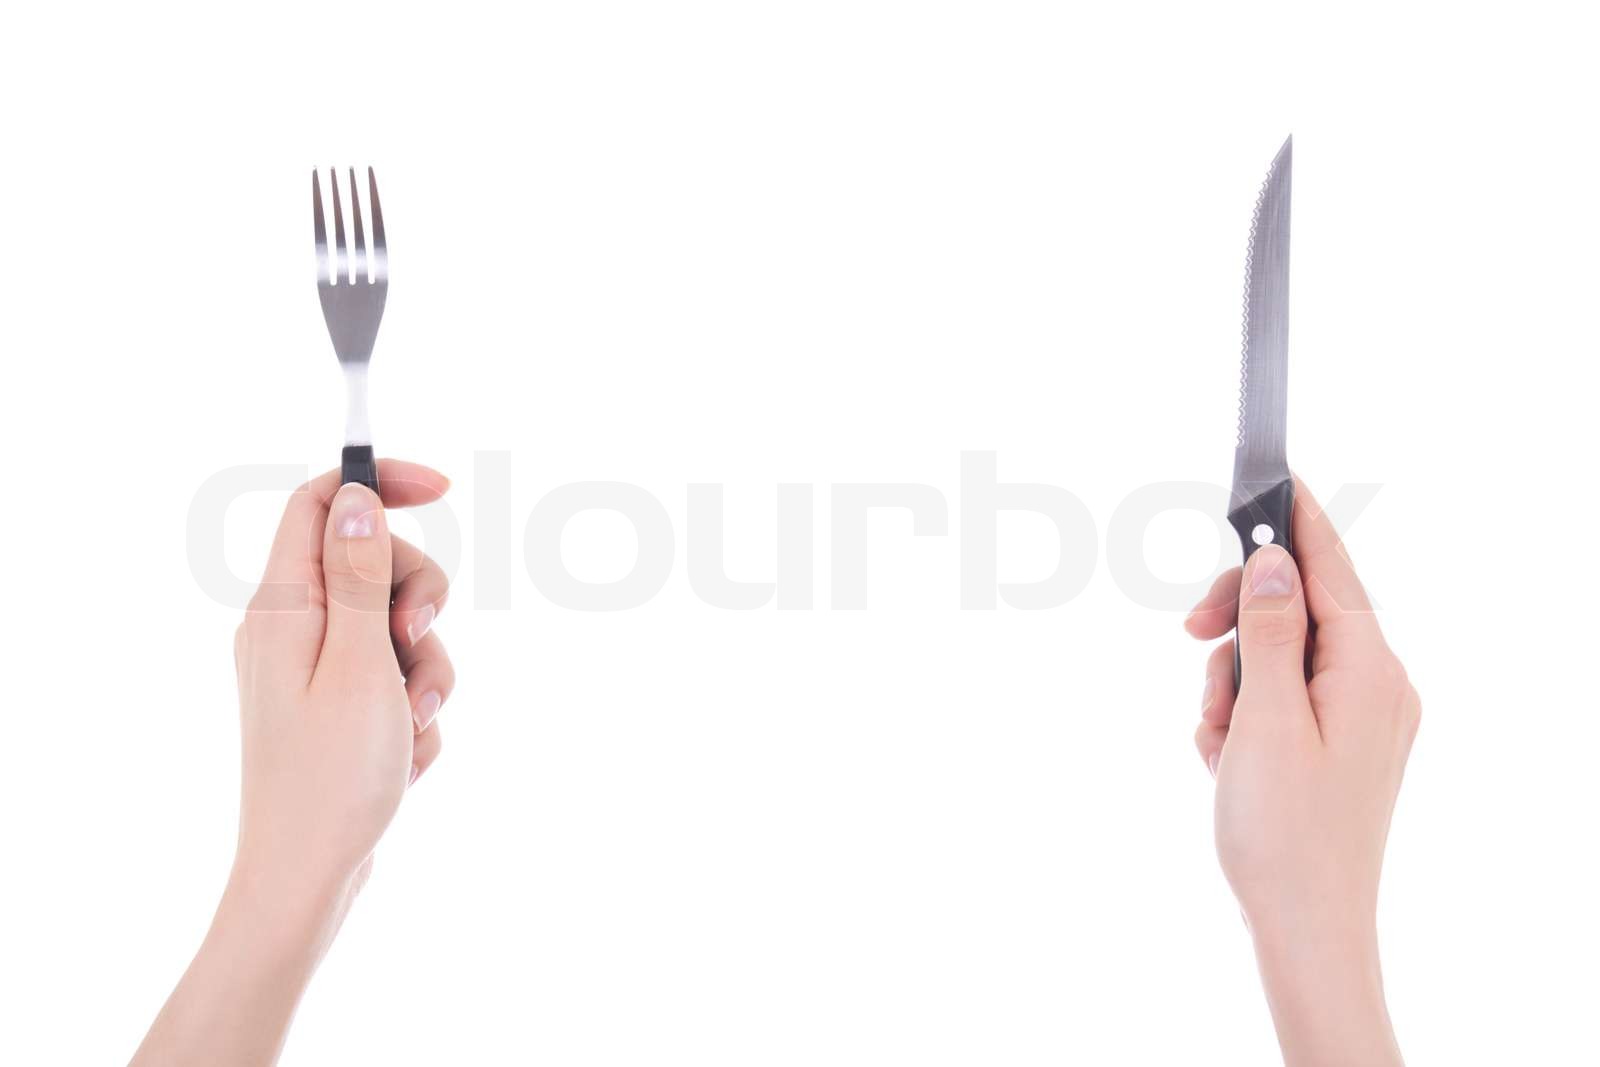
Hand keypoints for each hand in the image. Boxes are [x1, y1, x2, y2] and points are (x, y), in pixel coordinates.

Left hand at [132, 459, 453, 1066]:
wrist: (309, 880)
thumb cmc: (330, 779)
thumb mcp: (360, 664)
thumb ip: (358, 575)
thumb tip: (354, 494)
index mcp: (283, 607)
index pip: (322, 502)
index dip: (379, 482)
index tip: (442, 488)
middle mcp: (291, 629)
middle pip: (374, 562)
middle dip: (421, 598)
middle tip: (421, 644)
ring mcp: (314, 670)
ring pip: (397, 626)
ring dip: (427, 668)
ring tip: (413, 723)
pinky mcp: (336, 708)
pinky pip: (396, 678)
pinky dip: (414, 709)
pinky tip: (404, 753)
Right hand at [1185, 478, 1418, 1066]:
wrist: (1307, 928)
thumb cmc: (1285, 833)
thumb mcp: (1265, 721)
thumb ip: (1267, 633)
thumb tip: (1273, 560)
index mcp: (1370, 672)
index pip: (1331, 571)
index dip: (1297, 522)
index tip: (1275, 476)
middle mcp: (1377, 687)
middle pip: (1297, 610)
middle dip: (1236, 623)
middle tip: (1189, 639)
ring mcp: (1361, 719)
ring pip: (1279, 657)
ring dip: (1232, 683)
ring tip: (1217, 738)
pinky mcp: (1338, 746)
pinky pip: (1283, 699)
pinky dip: (1244, 715)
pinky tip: (1226, 758)